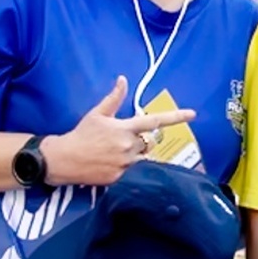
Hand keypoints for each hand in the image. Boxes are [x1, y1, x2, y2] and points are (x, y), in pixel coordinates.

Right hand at [42, 79, 167, 188]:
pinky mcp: (120, 178)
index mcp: (125, 128)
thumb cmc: (81, 134)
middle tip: (120, 140)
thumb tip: (123, 80)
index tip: (192, 114)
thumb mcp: (97, 114)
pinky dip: (126, 167)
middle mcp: (128, 146)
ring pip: (142, 158)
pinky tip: (109, 163)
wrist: (64, 159)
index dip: (176, 117)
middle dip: (140, 140)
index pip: (155, 121)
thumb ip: (114, 98)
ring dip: (134, 154)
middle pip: (148, 142)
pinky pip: (132, 172)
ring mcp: (125, 164)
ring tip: (113, 152)